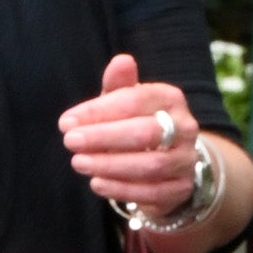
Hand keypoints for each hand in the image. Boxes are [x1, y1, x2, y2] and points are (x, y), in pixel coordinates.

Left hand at [56, 48, 213, 224]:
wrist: (171, 161)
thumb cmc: (139, 124)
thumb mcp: (127, 102)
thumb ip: (119, 85)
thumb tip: (120, 61)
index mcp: (169, 99)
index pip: (134, 101)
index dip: (98, 111)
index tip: (66, 122)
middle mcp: (184, 127)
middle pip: (144, 132)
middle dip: (103, 137)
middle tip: (70, 142)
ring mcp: (186, 159)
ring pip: (150, 164)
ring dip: (109, 165)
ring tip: (79, 163)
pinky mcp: (181, 188)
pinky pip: (152, 192)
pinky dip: (121, 189)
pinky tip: (96, 183)